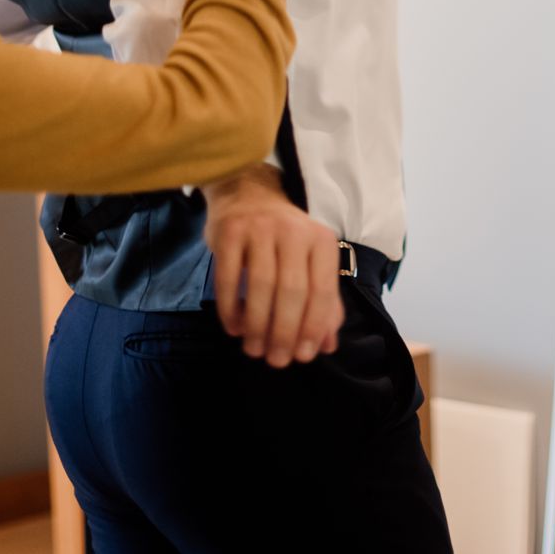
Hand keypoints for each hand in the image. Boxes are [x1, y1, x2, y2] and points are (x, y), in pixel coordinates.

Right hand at [202, 165, 343, 366]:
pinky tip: (234, 328)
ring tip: (254, 349)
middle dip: (284, 332)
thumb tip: (327, 346)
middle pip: (291, 291)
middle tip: (276, 360)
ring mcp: (260, 228)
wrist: (248, 193)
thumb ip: (323, 302)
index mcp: (321, 240)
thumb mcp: (311, 262)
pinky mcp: (229, 231)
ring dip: (257, 325)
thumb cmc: (285, 237)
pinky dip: (230, 308)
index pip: (322, 290)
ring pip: (260, 286)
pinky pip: (228, 278)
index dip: (313, 327)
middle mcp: (293, 231)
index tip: (303, 357)